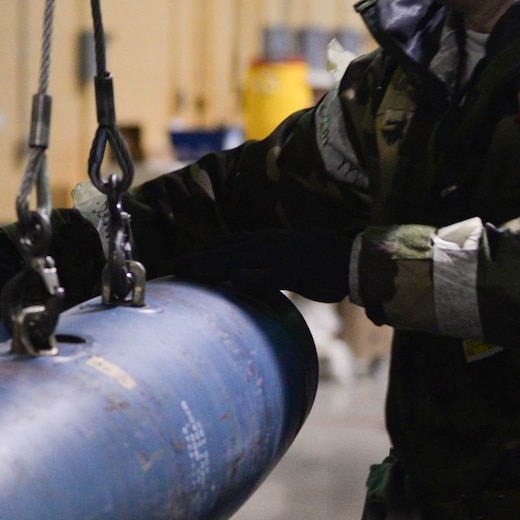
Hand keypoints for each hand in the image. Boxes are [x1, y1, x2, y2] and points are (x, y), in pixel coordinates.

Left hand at [176, 229, 352, 301]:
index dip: (201, 250)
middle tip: (175, 268)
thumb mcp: (280, 257)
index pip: (225, 242)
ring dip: (215, 265)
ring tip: (192, 273)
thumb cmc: (312, 261)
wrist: (345, 257)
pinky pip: (268, 274)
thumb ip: (259, 262)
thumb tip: (235, 273)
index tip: (180, 260)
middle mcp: (266, 242)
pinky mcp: (291, 269)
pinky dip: (250, 276)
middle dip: (199, 258)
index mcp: (262, 238)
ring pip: (240, 258)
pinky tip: (233, 280)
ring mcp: (278, 254)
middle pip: (226, 249)